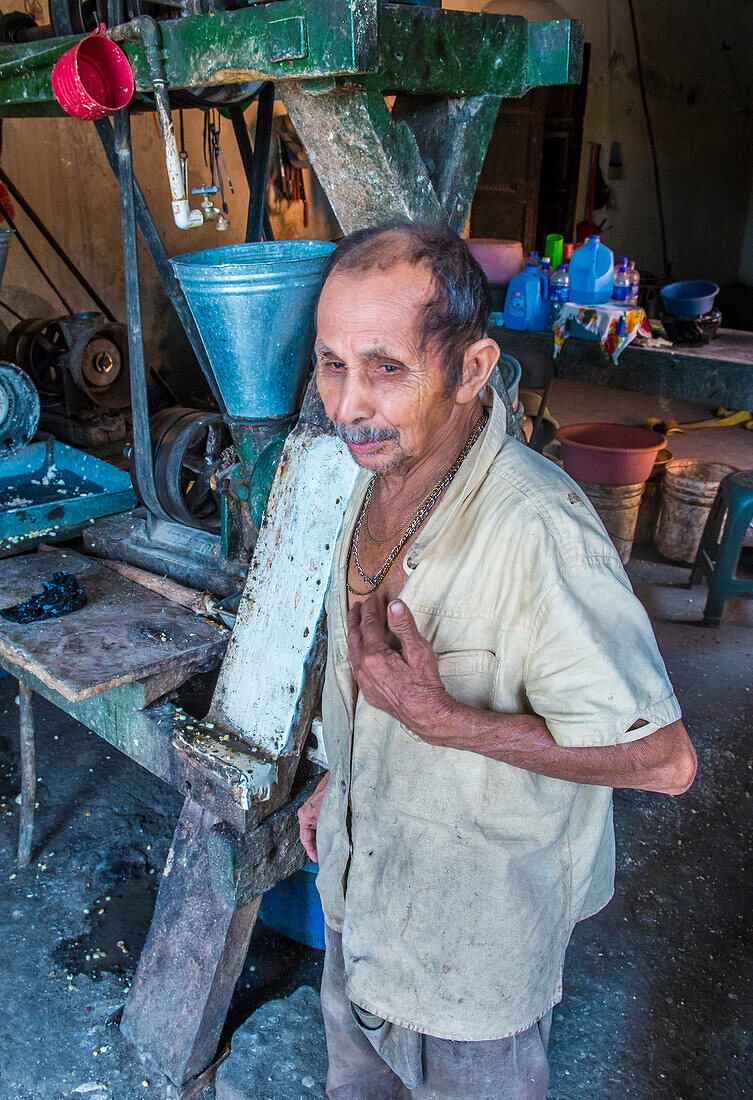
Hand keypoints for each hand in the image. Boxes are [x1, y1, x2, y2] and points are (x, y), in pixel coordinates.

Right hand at [298, 772, 329, 862]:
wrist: (340, 775)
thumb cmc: (334, 791)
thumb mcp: (331, 815)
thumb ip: (329, 830)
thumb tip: (334, 845)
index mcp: (305, 816)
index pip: (305, 839)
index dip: (312, 852)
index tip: (317, 860)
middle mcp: (306, 812)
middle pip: (310, 835)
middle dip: (318, 846)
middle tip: (326, 856)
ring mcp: (311, 809)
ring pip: (315, 829)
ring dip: (322, 838)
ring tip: (330, 848)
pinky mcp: (319, 806)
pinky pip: (319, 822)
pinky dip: (324, 830)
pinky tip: (334, 834)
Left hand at [347, 595, 451, 741]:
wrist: (426, 715)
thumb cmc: (425, 685)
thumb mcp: (418, 650)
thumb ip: (404, 626)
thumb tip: (394, 605)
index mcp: (373, 656)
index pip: (368, 624)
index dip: (371, 609)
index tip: (373, 598)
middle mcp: (363, 668)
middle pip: (355, 636)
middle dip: (356, 619)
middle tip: (357, 606)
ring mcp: (364, 682)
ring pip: (353, 652)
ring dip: (354, 635)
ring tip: (356, 624)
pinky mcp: (368, 692)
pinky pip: (356, 667)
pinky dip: (357, 653)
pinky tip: (361, 652)